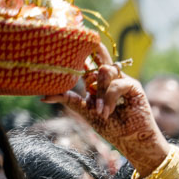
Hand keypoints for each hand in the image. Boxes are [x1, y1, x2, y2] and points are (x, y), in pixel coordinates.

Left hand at [42, 43, 170, 174]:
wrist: (133, 142)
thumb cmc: (114, 130)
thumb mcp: (87, 113)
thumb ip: (70, 100)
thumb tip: (43, 96)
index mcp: (99, 84)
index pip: (89, 63)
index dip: (83, 51)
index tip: (71, 36)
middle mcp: (112, 80)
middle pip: (101, 57)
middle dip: (94, 49)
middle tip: (87, 37)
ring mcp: (124, 82)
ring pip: (106, 71)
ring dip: (100, 90)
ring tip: (100, 110)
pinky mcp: (135, 87)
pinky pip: (117, 83)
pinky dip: (109, 98)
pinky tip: (107, 111)